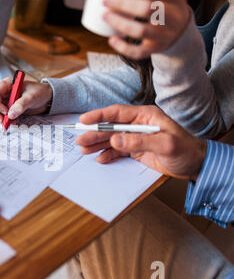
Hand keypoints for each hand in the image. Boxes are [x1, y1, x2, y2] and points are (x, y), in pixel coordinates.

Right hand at [0, 78, 52, 122]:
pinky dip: (3, 120)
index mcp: (7, 84)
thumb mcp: (32, 97)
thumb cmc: (40, 92)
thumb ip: (21, 105)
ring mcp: (4, 100)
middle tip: (4, 120)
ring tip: (9, 122)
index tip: (6, 112)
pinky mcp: (7, 108)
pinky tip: (12, 121)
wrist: (46, 98)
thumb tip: (11, 114)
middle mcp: (3, 91)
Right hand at [76, 105, 206, 180]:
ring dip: (97, 144)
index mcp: (146, 116)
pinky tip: (100, 158)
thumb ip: (140, 141)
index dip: (99, 116)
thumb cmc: (187, 150)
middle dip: (94, 133)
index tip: (85, 120)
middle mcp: (138, 125)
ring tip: (84, 150)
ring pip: (111, 139)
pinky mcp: (136, 150)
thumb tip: (115, 140)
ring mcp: (136, 138)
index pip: (117, 113)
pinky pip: (117, 151)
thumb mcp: (165, 144)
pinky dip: (108, 154)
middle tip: (80, 139)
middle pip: (111, 127)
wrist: (197, 165)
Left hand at [103, 0, 190, 58]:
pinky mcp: (155, 49)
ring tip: (105, 15)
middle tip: (105, 0)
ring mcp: (164, 35)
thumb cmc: (164, 7)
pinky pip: (139, 52)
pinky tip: (111, 40)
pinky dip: (123, 47)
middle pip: (147, 8)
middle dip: (123, 4)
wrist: (180, 32)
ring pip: (141, 31)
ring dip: (120, 23)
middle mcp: (172, 16)